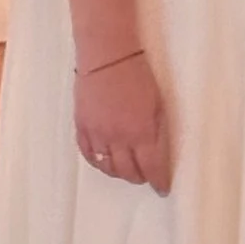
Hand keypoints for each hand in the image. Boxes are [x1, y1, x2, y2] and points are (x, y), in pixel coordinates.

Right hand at [74, 49, 172, 190]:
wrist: (107, 56)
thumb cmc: (137, 74)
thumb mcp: (158, 104)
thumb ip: (158, 132)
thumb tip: (157, 154)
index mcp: (142, 132)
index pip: (152, 167)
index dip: (158, 181)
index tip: (162, 188)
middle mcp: (119, 138)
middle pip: (129, 172)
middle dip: (140, 177)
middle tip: (145, 176)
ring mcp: (98, 134)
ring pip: (108, 168)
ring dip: (120, 173)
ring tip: (127, 170)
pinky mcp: (82, 127)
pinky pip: (88, 155)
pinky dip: (98, 163)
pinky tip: (105, 162)